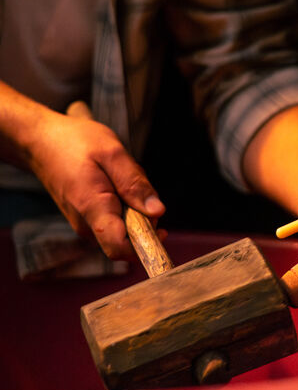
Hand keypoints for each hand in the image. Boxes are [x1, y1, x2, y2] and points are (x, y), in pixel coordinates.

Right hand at [27, 109, 164, 259]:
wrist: (41, 141)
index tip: (162, 227)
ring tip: (120, 173)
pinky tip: (114, 178)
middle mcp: (86, 224)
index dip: (145, 244)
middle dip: (144, 213)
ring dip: (133, 204)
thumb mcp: (112, 153)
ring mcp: (85, 222)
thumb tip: (158, 212)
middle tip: (135, 179)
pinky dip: (123, 200)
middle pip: (128, 236)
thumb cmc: (75, 142)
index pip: (119, 248)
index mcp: (92, 209)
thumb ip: (134, 183)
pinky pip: (115, 216)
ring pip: (123, 224)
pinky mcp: (86, 217)